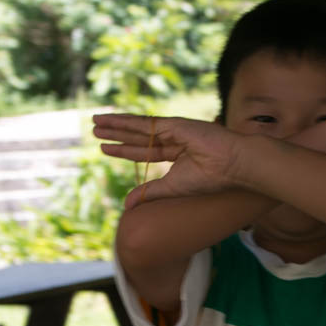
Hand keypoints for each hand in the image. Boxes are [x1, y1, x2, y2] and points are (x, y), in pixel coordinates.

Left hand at [93, 113, 239, 201]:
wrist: (231, 164)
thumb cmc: (209, 178)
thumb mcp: (172, 187)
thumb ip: (150, 192)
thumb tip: (126, 205)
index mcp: (176, 155)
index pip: (144, 151)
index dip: (124, 150)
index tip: (105, 148)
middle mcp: (173, 140)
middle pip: (137, 137)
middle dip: (116, 134)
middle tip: (94, 130)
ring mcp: (173, 130)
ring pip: (137, 127)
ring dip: (115, 124)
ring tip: (95, 121)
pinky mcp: (173, 124)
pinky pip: (144, 123)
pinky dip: (126, 121)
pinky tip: (111, 120)